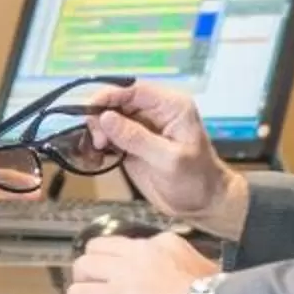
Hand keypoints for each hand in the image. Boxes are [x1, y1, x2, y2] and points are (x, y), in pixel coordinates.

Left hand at [65, 231, 220, 293]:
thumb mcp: (207, 272)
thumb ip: (191, 270)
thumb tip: (193, 283)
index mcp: (165, 244)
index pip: (130, 245)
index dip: (123, 264)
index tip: (127, 281)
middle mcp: (139, 252)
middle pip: (98, 246)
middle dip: (94, 267)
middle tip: (98, 286)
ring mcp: (121, 273)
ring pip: (82, 265)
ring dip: (83, 283)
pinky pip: (78, 293)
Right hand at [71, 82, 243, 235]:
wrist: (202, 203)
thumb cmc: (196, 180)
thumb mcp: (168, 160)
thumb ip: (137, 138)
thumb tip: (106, 117)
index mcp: (171, 107)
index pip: (135, 90)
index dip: (110, 96)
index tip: (90, 109)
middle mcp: (155, 113)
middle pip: (118, 102)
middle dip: (101, 118)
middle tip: (99, 141)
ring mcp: (142, 129)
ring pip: (109, 119)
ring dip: (98, 132)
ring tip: (99, 151)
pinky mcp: (132, 145)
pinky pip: (109, 137)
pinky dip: (98, 145)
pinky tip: (96, 156)